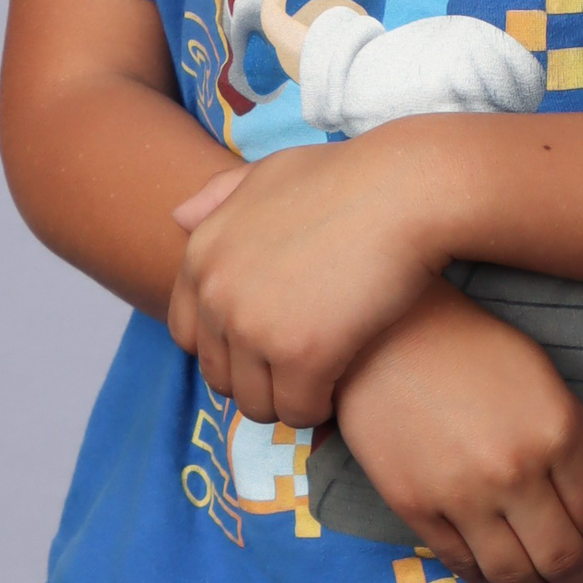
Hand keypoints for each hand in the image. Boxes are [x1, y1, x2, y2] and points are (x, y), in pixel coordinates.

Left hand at [166, 132, 446, 425]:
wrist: (404, 190)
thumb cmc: (346, 176)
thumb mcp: (270, 172)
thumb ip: (220, 196)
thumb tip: (178, 218)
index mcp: (203, 255)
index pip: (188, 336)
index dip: (226, 348)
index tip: (265, 344)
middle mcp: (217, 294)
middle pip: (219, 377)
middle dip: (256, 380)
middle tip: (298, 369)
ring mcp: (255, 327)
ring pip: (256, 403)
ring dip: (286, 400)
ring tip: (319, 383)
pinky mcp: (301, 355)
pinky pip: (298, 410)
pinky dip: (319, 407)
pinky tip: (342, 385)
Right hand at [332, 282, 582, 582]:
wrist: (385, 334)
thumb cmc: (473, 347)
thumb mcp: (544, 376)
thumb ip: (582, 434)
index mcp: (554, 432)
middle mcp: (514, 472)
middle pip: (562, 557)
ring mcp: (461, 495)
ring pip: (512, 574)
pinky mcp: (415, 508)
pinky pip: (460, 563)